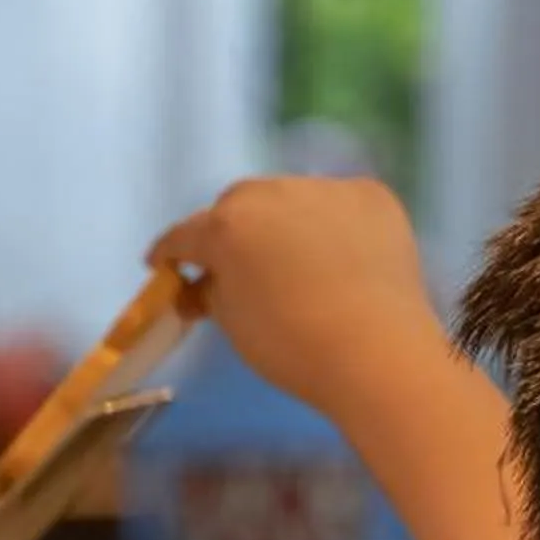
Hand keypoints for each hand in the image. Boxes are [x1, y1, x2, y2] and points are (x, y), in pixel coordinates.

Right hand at [149, 176, 438, 417]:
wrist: (377, 351)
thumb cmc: (293, 348)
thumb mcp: (234, 326)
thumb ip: (210, 295)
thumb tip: (200, 287)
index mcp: (226, 226)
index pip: (184, 234)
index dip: (169, 253)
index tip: (162, 266)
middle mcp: (270, 193)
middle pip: (238, 206)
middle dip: (230, 232)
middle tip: (235, 265)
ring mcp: (324, 188)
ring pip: (290, 200)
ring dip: (283, 224)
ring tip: (296, 262)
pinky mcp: (370, 195)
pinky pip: (337, 205)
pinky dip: (332, 226)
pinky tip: (342, 259)